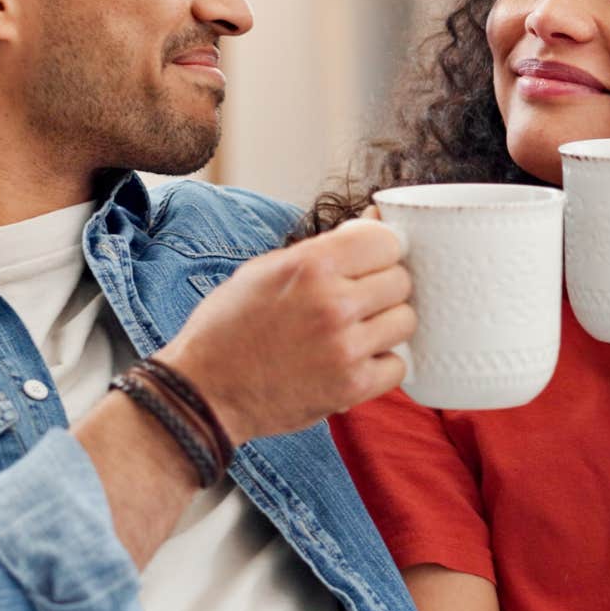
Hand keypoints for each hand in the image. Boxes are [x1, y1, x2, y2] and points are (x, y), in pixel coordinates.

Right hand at [154, 218, 414, 442]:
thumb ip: (326, 246)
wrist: (204, 391)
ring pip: (405, 321)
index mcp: (311, 264)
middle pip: (400, 281)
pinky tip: (353, 361)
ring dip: (385, 326)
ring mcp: (345, 347)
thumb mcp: (268, 268)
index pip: (387, 241)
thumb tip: (377, 219)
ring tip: (353, 332)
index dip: (379, 252)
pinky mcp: (351, 387)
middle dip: (382, 288)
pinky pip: (398, 366)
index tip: (368, 265)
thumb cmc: (230, 324)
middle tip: (356, 302)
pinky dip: (381, 365)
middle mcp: (333, 303)